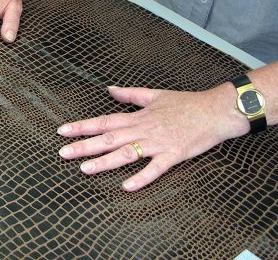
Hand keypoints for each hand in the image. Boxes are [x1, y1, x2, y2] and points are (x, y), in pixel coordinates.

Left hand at [57, 85, 248, 191]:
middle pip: (109, 138)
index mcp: (138, 116)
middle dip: (85, 146)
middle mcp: (143, 129)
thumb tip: (110, 89)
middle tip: (63, 153)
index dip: (83, 126)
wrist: (214, 110)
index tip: (64, 131)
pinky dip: (142, 177)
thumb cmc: (185, 103)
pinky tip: (127, 186)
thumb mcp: (154, 94)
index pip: (104, 121)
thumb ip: (130, 94)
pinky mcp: (173, 155)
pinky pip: (155, 168)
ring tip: (85, 169)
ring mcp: (158, 143)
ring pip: (127, 153)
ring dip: (105, 161)